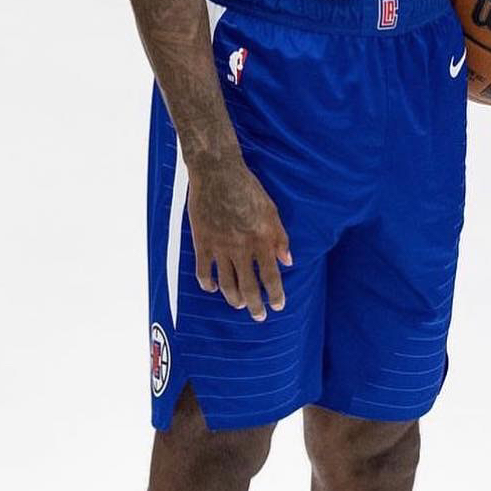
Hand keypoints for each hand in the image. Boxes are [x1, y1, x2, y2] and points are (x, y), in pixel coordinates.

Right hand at [188, 156, 290, 320]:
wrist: (218, 173)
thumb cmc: (248, 188)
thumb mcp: (272, 210)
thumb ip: (280, 238)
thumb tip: (288, 261)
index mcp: (261, 240)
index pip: (271, 276)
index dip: (275, 295)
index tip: (278, 305)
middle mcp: (242, 248)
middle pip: (249, 286)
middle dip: (255, 305)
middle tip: (259, 317)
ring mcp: (220, 247)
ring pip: (227, 283)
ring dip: (233, 298)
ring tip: (238, 305)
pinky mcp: (202, 242)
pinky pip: (203, 270)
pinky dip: (207, 283)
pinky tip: (211, 289)